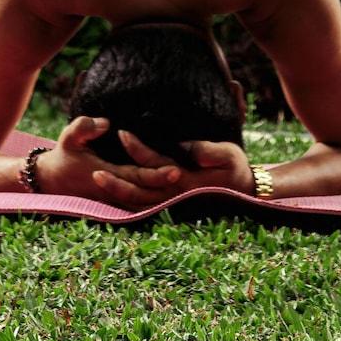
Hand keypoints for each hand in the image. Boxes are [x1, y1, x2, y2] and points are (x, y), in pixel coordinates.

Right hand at [32, 117, 183, 207]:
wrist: (52, 181)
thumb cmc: (63, 155)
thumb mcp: (68, 137)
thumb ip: (84, 128)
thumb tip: (106, 123)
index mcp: (106, 176)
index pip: (138, 177)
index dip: (157, 174)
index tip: (175, 167)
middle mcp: (115, 192)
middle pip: (148, 192)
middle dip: (168, 185)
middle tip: (189, 175)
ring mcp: (116, 199)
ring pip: (146, 201)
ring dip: (165, 193)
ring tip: (186, 183)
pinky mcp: (117, 199)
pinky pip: (140, 201)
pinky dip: (156, 198)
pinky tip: (171, 190)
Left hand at [98, 128, 256, 201]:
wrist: (245, 193)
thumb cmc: (236, 169)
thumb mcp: (229, 154)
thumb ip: (210, 151)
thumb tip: (191, 151)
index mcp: (187, 180)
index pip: (156, 164)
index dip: (139, 150)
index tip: (122, 133)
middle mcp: (176, 195)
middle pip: (141, 192)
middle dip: (118, 182)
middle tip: (95, 171)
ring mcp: (174, 204)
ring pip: (141, 203)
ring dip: (119, 194)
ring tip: (98, 180)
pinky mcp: (173, 205)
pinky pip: (147, 206)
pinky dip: (129, 202)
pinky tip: (113, 194)